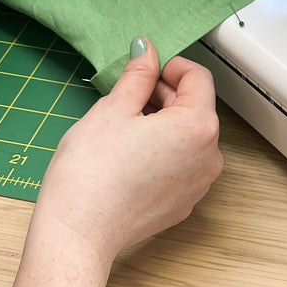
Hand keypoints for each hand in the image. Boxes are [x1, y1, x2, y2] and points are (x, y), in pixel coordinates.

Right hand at [32, 38, 223, 267]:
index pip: (198, 77)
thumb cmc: (91, 173)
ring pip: (188, 135)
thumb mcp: (112, 109)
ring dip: (163, 121)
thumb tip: (147, 50)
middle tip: (126, 95)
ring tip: (123, 126)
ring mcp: (199, 183)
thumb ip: (138, 75)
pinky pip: (182, 163)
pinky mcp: (184, 202)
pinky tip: (129, 154)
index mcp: (198, 126)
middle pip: (195, 106)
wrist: (77, 236)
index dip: (170, 66)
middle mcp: (210, 155)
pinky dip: (163, 150)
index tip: (144, 68)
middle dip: (164, 94)